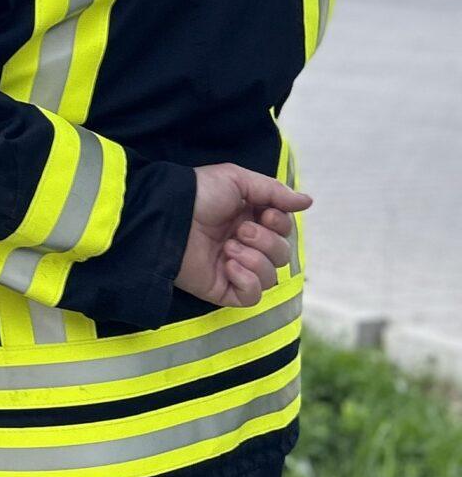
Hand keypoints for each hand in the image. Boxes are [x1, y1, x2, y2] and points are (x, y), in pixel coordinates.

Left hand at [176, 166, 310, 308]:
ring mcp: (234, 267)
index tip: (264, 214)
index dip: (281, 224)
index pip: (284, 230)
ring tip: (229, 247)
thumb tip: (308, 201)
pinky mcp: (222, 288)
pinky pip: (252, 297)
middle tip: (240, 231)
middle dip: (266, 242)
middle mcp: (244, 244)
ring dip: (255, 260)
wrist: (168, 215)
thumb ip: (274, 191)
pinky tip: (229, 266)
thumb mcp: (237, 179)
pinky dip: (247, 281)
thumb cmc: (198, 193)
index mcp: (250, 218)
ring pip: (271, 277)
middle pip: (282, 255)